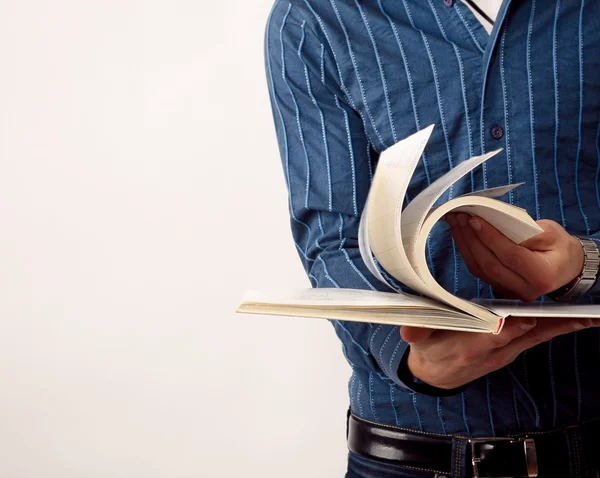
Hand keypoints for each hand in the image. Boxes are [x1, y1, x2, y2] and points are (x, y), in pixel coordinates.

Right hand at [402, 318, 598, 388]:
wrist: (435, 375)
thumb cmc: (428, 351)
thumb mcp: (416, 342)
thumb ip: (415, 332)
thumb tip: (407, 330)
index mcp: (466, 347)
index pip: (490, 337)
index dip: (506, 329)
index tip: (521, 320)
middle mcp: (490, 352)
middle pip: (522, 336)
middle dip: (546, 325)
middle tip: (575, 317)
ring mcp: (503, 353)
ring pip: (535, 337)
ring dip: (560, 327)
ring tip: (588, 318)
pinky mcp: (510, 351)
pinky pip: (536, 338)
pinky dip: (556, 329)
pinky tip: (577, 320)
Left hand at [446, 214, 583, 300]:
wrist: (564, 268)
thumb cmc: (558, 247)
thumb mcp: (552, 233)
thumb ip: (529, 231)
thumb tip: (501, 222)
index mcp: (542, 276)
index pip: (511, 256)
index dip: (491, 238)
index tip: (475, 219)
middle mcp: (524, 290)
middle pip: (490, 264)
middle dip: (472, 238)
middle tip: (460, 216)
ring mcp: (509, 292)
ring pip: (479, 269)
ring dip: (464, 243)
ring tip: (456, 221)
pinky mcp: (498, 288)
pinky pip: (478, 270)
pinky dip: (467, 250)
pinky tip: (460, 234)